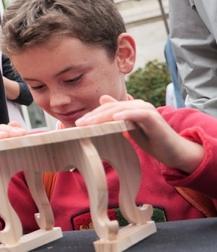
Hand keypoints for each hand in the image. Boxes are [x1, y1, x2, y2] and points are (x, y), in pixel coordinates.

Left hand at [76, 95, 204, 173]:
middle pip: (111, 107)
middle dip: (94, 115)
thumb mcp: (129, 129)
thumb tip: (102, 99)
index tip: (78, 123)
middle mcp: (138, 105)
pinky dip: (126, 114)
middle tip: (79, 124)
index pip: (107, 108)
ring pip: (121, 109)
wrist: (174, 151)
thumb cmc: (151, 140)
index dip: (92, 114)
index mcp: (131, 107)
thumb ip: (117, 116)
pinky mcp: (154, 118)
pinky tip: (114, 117)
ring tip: (89, 122)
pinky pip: (138, 114)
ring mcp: (147, 110)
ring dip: (104, 115)